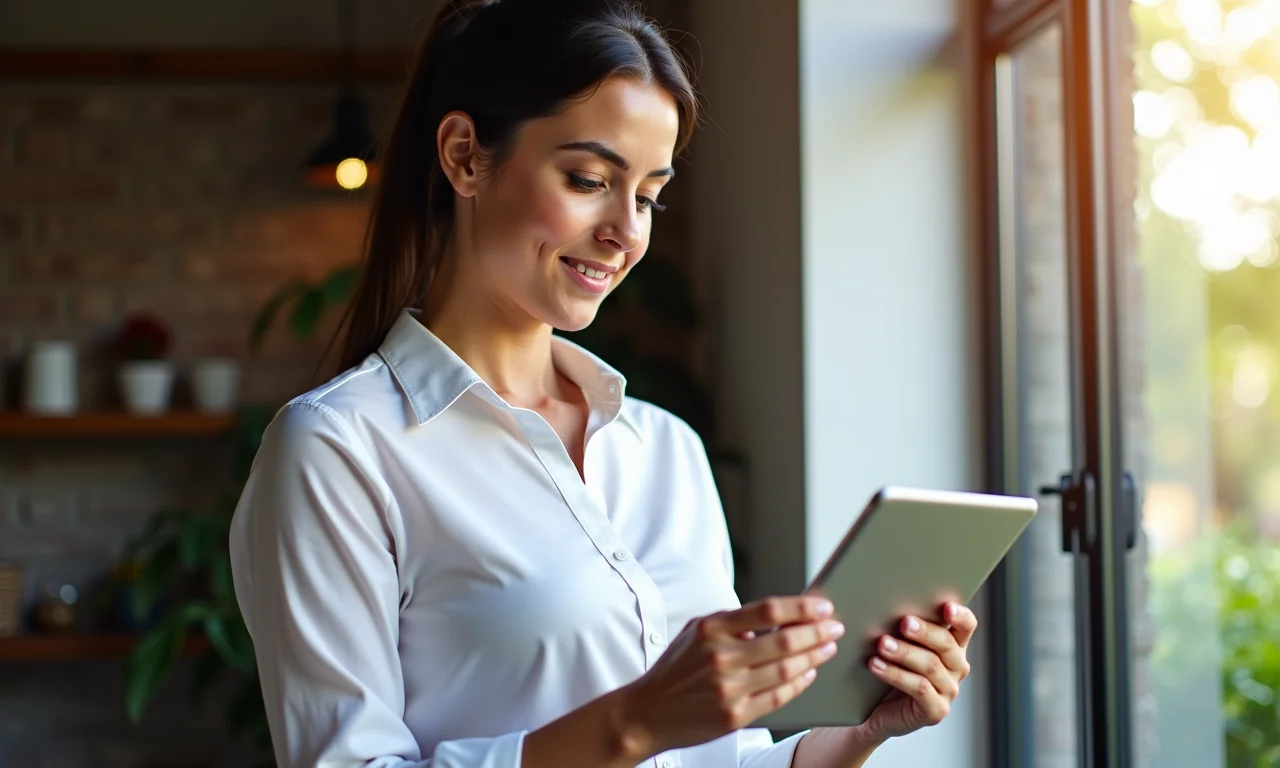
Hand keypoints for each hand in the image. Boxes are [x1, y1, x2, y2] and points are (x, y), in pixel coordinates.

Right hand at [616, 596, 845, 756]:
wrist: (649, 712)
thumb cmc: (677, 668)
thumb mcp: (697, 632)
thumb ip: (733, 622)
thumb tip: (780, 616)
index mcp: (712, 630)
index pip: (767, 610)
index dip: (801, 607)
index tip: (823, 605)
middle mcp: (721, 658)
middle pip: (784, 641)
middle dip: (816, 632)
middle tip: (834, 627)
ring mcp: (729, 689)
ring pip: (786, 670)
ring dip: (813, 657)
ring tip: (827, 648)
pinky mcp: (735, 716)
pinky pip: (779, 697)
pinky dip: (799, 683)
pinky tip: (809, 674)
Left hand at [859, 601, 976, 739]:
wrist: (874, 709)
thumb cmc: (886, 666)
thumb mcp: (895, 641)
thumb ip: (901, 624)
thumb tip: (884, 602)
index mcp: (952, 645)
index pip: (966, 626)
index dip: (960, 616)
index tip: (946, 607)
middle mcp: (956, 667)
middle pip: (947, 645)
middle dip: (925, 632)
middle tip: (904, 623)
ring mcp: (948, 690)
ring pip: (931, 666)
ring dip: (905, 652)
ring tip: (882, 644)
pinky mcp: (936, 710)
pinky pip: (920, 689)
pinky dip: (897, 675)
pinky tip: (876, 665)